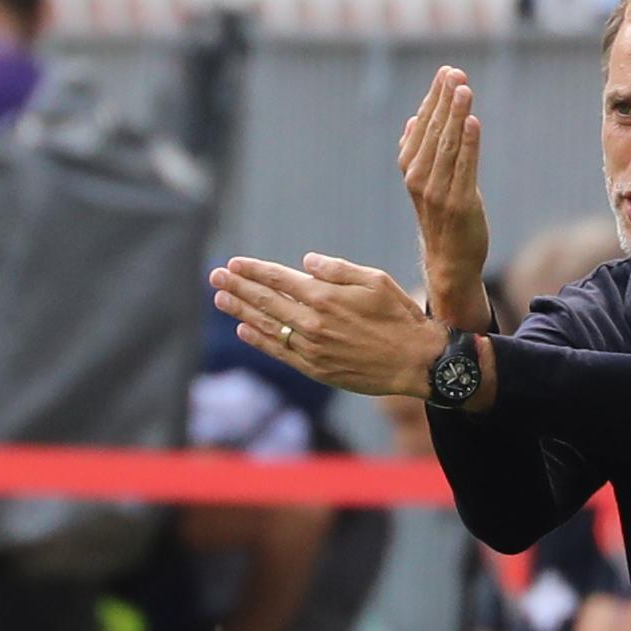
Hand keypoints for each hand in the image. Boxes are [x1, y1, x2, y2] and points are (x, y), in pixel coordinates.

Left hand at [210, 253, 446, 398]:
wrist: (415, 362)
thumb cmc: (400, 317)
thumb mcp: (375, 280)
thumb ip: (337, 269)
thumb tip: (305, 262)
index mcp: (325, 296)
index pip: (278, 279)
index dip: (253, 270)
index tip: (234, 263)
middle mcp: (312, 321)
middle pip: (265, 300)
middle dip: (238, 286)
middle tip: (216, 276)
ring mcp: (311, 347)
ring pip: (267, 325)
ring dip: (241, 311)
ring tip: (221, 299)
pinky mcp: (315, 368)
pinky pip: (279, 351)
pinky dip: (259, 340)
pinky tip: (244, 330)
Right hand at [399, 66, 492, 330]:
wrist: (450, 261)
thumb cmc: (443, 217)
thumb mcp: (427, 182)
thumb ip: (422, 150)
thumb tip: (413, 119)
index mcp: (411, 169)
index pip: (422, 125)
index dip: (434, 98)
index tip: (446, 72)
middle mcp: (420, 178)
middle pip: (433, 131)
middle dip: (445, 99)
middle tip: (455, 72)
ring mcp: (438, 192)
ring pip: (447, 145)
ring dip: (455, 115)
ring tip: (464, 89)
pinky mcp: (460, 204)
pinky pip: (464, 168)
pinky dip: (468, 144)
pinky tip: (473, 122)